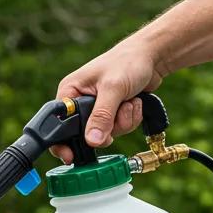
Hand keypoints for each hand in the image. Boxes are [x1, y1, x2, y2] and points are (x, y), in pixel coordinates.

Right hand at [51, 35, 165, 161]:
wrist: (153, 56)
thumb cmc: (129, 60)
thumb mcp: (113, 88)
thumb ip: (102, 116)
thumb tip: (92, 141)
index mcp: (70, 92)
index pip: (58, 125)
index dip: (63, 143)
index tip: (71, 156)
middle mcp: (80, 103)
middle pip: (85, 134)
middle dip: (106, 127)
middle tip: (117, 114)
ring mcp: (97, 110)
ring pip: (105, 134)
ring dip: (122, 121)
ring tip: (128, 101)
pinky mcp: (111, 114)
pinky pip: (118, 130)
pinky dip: (130, 119)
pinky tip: (133, 102)